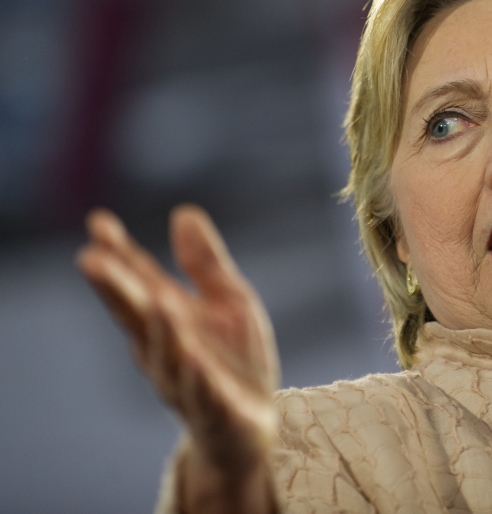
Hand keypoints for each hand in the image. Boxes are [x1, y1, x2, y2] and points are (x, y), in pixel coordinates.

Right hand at [77, 205, 279, 511]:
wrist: (254, 425)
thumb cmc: (233, 359)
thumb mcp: (229, 300)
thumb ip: (205, 263)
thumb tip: (184, 212)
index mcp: (167, 319)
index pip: (138, 283)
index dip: (119, 255)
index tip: (99, 222)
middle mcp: (166, 350)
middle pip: (138, 317)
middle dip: (116, 291)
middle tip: (91, 260)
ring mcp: (186, 382)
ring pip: (168, 356)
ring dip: (161, 329)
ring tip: (158, 299)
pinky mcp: (215, 410)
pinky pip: (203, 395)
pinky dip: (196, 377)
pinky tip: (193, 357)